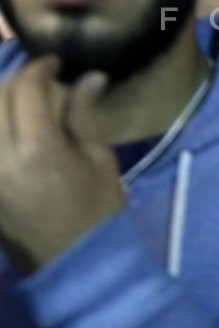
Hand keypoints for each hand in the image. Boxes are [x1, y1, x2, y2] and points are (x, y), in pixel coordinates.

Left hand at [0, 57, 123, 271]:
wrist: (76, 263)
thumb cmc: (98, 210)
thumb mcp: (100, 161)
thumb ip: (85, 117)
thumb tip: (89, 76)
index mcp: (39, 149)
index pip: (27, 90)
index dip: (39, 68)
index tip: (54, 63)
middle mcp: (2, 159)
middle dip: (16, 82)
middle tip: (37, 80)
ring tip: (17, 103)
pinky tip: (6, 129)